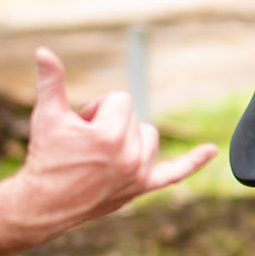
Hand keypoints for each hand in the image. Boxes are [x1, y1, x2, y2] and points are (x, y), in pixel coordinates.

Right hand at [13, 49, 216, 233]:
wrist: (44, 204)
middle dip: (108, 123)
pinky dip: (192, 162)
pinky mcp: (142, 188)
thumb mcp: (47, 116)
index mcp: (111, 135)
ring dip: (129, 138)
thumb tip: (43, 51)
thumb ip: (51, 81)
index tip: (79, 126)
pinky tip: (211, 150)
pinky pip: (174, 173)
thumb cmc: (45, 157)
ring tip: (100, 154)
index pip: (121, 99)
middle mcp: (131, 155)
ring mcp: (139, 174)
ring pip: (148, 136)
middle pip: (134, 116)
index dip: (97, 108)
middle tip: (84, 145)